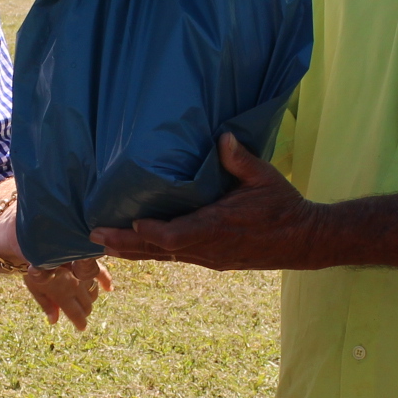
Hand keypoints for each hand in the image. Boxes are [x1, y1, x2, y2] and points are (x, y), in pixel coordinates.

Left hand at [18, 256, 112, 330]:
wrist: (35, 245)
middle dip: (84, 311)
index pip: (77, 315)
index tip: (81, 327)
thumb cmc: (33, 270)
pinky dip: (106, 281)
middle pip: (87, 306)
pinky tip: (109, 288)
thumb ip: (46, 305)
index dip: (81, 323)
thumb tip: (54, 321)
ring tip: (83, 298)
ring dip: (90, 298)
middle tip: (78, 310)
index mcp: (62, 296)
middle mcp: (75, 287)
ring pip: (93, 293)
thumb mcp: (35, 289)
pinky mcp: (86, 262)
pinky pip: (100, 273)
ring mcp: (82, 275)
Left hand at [92, 134, 313, 270]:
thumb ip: (240, 159)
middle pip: (158, 251)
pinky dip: (150, 253)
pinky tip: (133, 248)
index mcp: (217, 227)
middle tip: (95, 236)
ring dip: (132, 251)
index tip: (128, 223)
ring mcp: (208, 258)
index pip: (174, 237)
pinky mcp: (211, 261)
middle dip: (125, 244)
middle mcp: (208, 248)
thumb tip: (222, 136)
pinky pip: (174, 258)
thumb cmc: (283, 206)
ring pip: (162, 257)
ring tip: (103, 244)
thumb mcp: (264, 177)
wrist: (302, 240)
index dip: (149, 233)